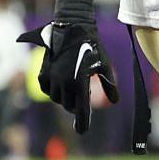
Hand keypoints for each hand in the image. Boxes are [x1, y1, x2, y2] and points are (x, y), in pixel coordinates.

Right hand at [18, 20, 116, 134]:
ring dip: (64, 99)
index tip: (82, 131)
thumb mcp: (104, 65)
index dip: (82, 123)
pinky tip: (60, 87)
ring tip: (72, 92)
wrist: (72, 28)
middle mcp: (65, 83)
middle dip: (75, 107)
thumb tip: (114, 101)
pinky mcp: (43, 72)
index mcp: (81, 83)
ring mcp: (53, 78)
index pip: (81, 110)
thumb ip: (109, 85)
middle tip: (81, 104)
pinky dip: (53, 91)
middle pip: (69, 106)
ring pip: (57, 99)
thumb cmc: (92, 47)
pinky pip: (46, 89)